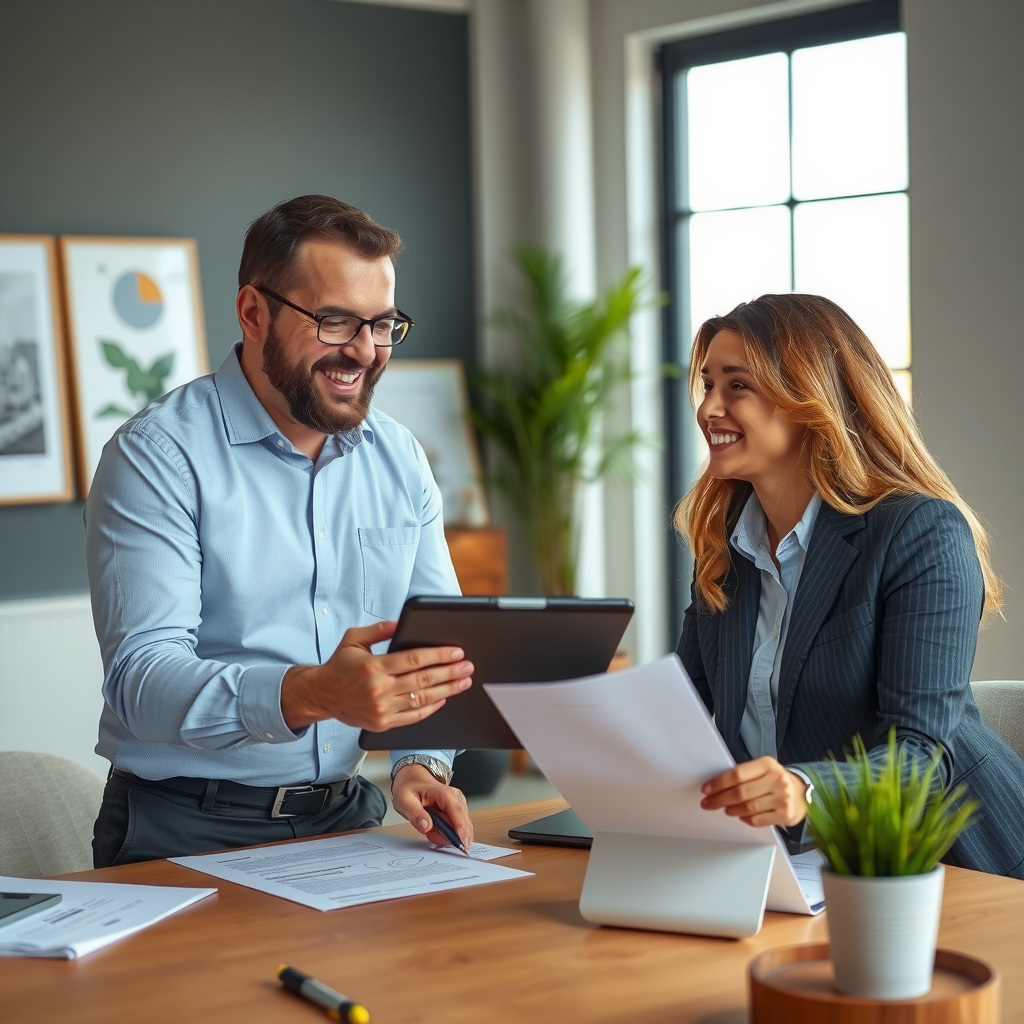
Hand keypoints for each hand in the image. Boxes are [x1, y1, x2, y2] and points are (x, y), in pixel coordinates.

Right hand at [280, 620, 473, 730]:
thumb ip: (378, 630)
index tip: (456, 652)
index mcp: (373, 666)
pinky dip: (430, 708)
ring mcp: (381, 708)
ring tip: (463, 682)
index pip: (414, 660)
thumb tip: (400, 623)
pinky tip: (443, 699)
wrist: (322, 695)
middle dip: (450, 672)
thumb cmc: (339, 665)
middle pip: (423, 679)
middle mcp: (378, 689)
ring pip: (422, 699)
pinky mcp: (382, 723)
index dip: (439, 655)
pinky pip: (413, 717)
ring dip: (447, 691)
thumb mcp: (353, 639)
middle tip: (467, 667)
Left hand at [391, 764, 473, 849]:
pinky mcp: (456, 811)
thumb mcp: (405, 800)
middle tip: (430, 835)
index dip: (461, 830)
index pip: (457, 813)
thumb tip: (426, 826)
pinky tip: (434, 828)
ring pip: (458, 828)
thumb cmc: (409, 788)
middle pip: (462, 823)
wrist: (412, 779)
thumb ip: (415, 814)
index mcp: (445, 794)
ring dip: (444, 834)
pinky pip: (455, 828)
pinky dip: (444, 833)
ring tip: (428, 827)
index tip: (462, 844)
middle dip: (447, 836)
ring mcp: (458, 805)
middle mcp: (456, 798)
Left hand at [699, 756, 809, 827]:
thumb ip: (744, 774)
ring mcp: (783, 798)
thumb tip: (716, 785)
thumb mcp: (763, 769)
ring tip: (725, 809)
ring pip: (748, 808)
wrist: (800, 793)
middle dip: (719, 799)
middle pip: (740, 792)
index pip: (737, 774)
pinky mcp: (785, 814)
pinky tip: (741, 816)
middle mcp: (777, 780)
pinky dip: (745, 819)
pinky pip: (757, 820)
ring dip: (731, 810)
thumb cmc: (774, 780)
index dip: (719, 782)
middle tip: (708, 803)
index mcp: (767, 764)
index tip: (706, 789)